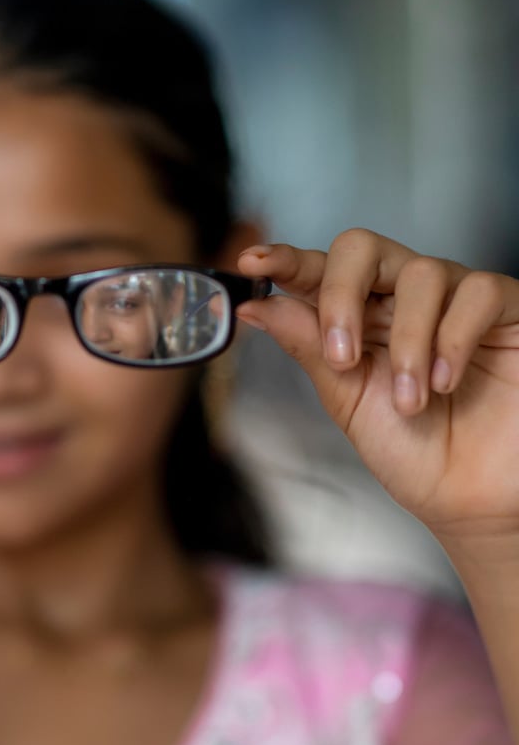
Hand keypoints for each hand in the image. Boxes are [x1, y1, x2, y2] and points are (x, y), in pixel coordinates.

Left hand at [235, 229, 518, 554]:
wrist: (471, 497)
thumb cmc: (413, 449)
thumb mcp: (347, 399)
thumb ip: (308, 347)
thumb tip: (255, 306)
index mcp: (356, 317)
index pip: (316, 271)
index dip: (285, 261)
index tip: (252, 263)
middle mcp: (400, 300)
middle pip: (362, 248)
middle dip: (342, 294)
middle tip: (342, 356)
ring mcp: (453, 301)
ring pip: (421, 272)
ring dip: (408, 343)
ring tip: (410, 401)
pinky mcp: (506, 311)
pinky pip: (478, 293)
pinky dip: (454, 340)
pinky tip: (445, 383)